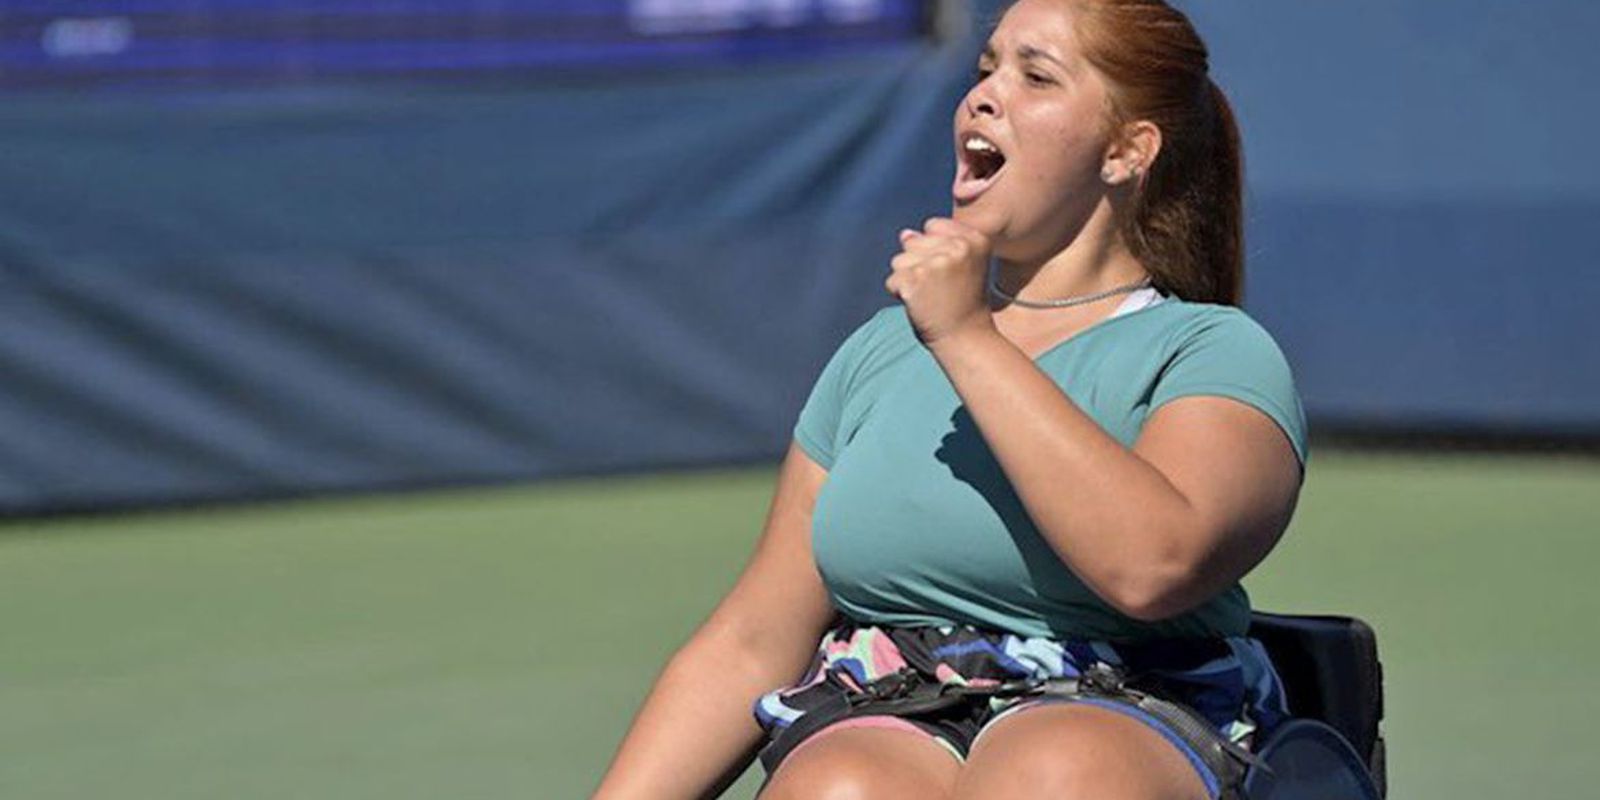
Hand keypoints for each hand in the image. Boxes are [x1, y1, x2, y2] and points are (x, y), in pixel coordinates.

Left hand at [885, 217, 997, 348]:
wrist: (966, 338)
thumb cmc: (962, 304)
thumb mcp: (959, 267)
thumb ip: (935, 245)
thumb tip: (905, 234)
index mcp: (974, 239)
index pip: (932, 226)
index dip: (933, 250)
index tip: (950, 273)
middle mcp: (959, 246)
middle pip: (913, 242)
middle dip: (918, 265)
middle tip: (939, 289)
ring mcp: (938, 262)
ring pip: (899, 260)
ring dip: (907, 280)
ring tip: (930, 297)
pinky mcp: (917, 279)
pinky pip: (892, 280)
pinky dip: (899, 295)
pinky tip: (920, 305)